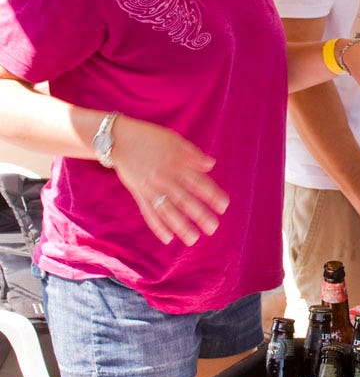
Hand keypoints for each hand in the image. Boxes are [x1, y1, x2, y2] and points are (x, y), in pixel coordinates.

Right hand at [110, 116, 228, 245]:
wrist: (119, 138)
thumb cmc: (150, 137)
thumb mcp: (173, 139)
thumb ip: (193, 154)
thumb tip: (211, 165)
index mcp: (175, 163)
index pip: (197, 182)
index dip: (211, 195)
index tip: (224, 207)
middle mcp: (163, 177)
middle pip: (183, 199)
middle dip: (199, 215)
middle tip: (213, 228)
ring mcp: (149, 187)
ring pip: (166, 210)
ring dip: (180, 226)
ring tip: (192, 239)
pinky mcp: (138, 194)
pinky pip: (148, 212)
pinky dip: (157, 226)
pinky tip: (168, 238)